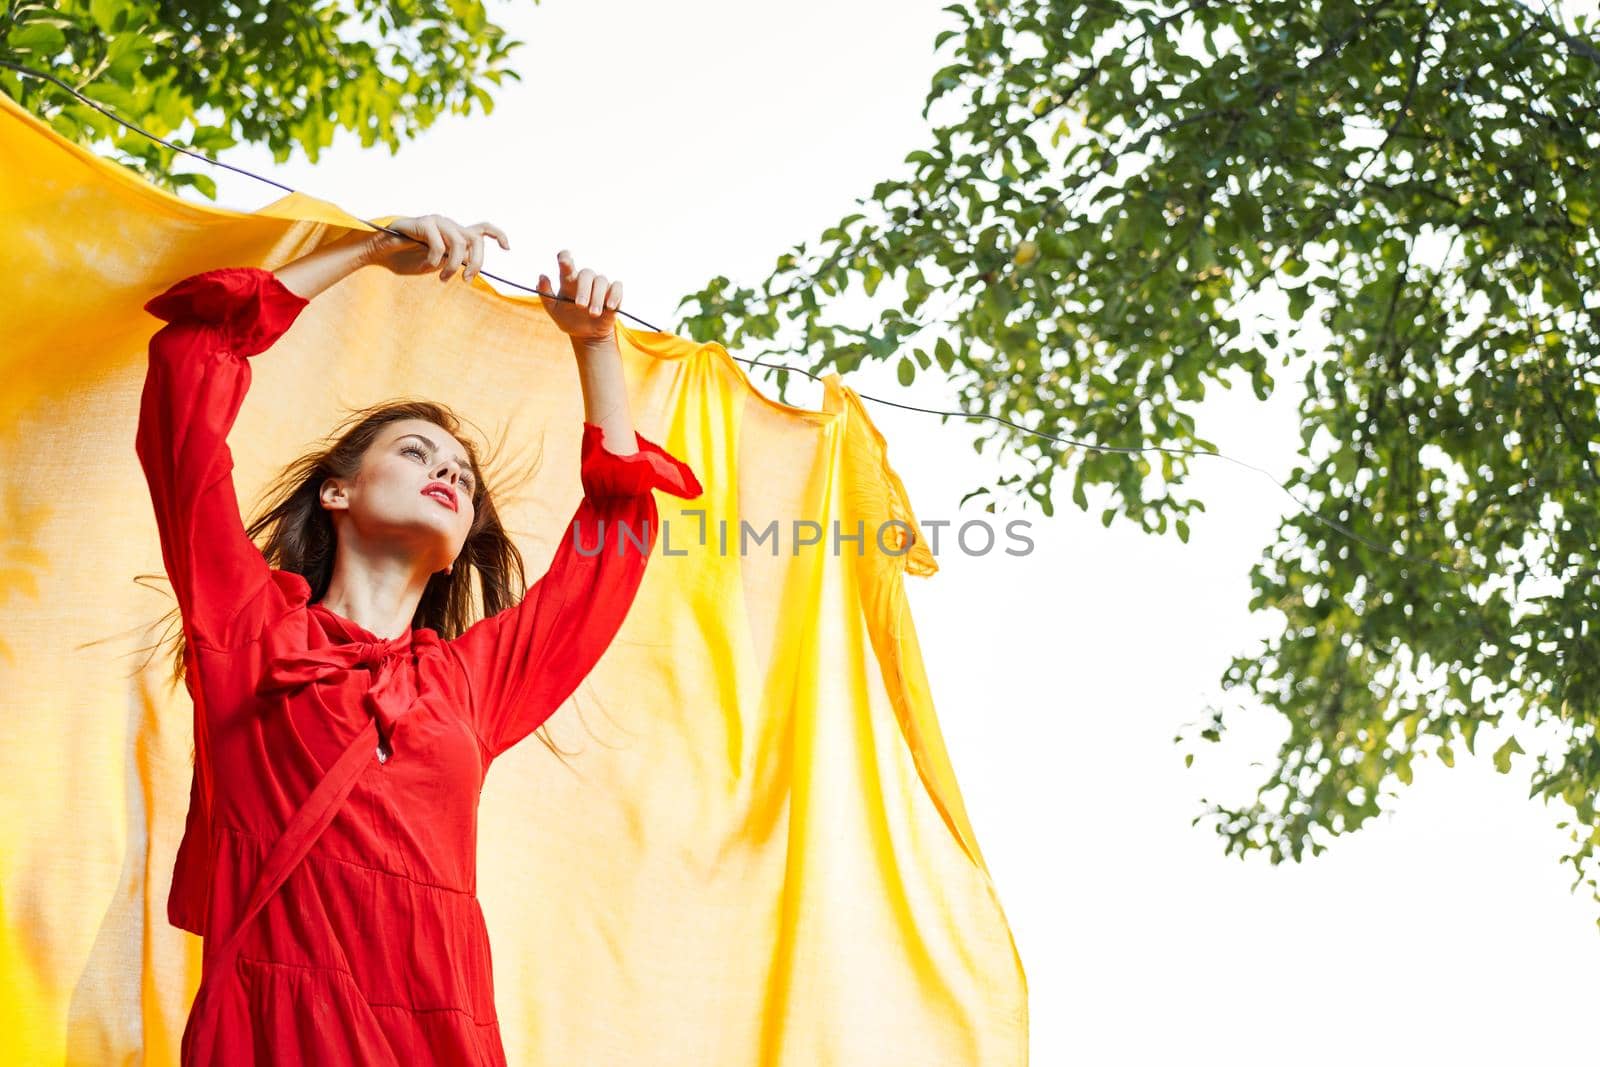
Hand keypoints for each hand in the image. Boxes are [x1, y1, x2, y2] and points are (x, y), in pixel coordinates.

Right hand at [363, 214, 509, 282]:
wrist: (380, 253)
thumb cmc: (406, 259)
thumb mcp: (437, 264)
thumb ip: (454, 262)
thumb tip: (472, 266)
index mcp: (454, 234)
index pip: (482, 229)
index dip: (498, 235)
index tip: (507, 248)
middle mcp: (449, 225)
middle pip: (476, 240)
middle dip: (477, 262)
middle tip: (466, 279)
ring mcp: (437, 222)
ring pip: (460, 243)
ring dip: (453, 265)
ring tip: (442, 278)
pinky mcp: (424, 223)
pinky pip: (439, 244)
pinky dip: (435, 259)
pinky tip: (427, 266)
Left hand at [537, 250, 622, 341]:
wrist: (587, 335)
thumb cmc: (569, 320)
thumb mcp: (553, 310)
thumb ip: (545, 294)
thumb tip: (542, 276)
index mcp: (568, 280)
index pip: (566, 261)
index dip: (565, 258)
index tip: (564, 260)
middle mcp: (585, 280)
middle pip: (586, 274)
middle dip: (583, 289)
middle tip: (580, 306)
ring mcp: (600, 286)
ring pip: (601, 281)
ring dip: (597, 298)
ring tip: (593, 314)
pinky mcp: (613, 293)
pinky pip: (617, 287)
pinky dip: (614, 295)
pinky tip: (609, 307)